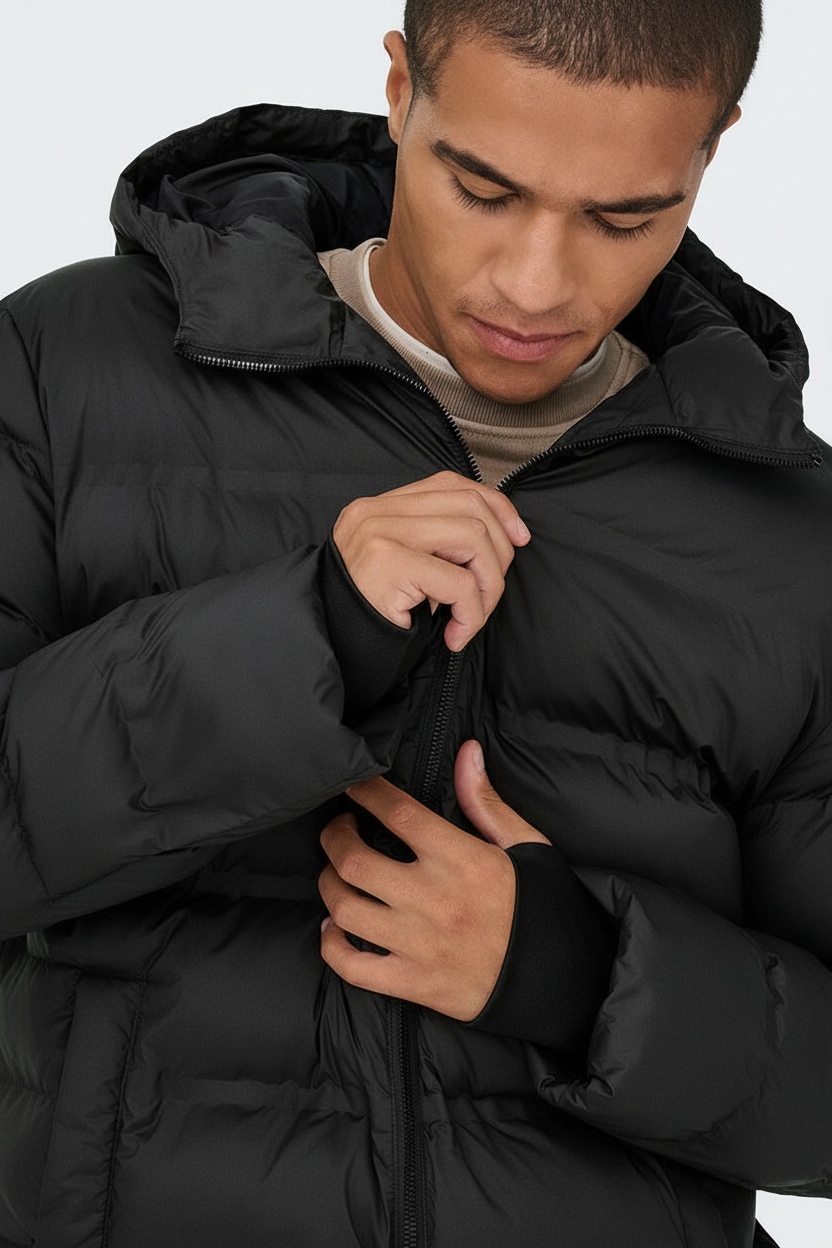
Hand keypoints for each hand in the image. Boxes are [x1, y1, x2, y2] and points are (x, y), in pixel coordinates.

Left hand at [319, 740, 549, 1020]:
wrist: (561, 980)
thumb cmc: (540, 908)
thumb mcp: (526, 846)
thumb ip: (486, 801)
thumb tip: (467, 752)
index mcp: (461, 860)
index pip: (397, 813)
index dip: (366, 792)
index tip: (353, 784)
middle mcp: (433, 900)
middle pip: (354, 861)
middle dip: (334, 836)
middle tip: (339, 828)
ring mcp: (418, 945)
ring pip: (345, 909)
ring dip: (329, 885)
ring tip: (336, 873)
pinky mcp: (413, 984)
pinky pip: (351, 967)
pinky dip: (332, 945)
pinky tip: (335, 928)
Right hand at [333, 470, 530, 652]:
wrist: (330, 649)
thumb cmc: (370, 616)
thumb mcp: (404, 568)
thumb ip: (436, 543)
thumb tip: (504, 537)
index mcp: (379, 506)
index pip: (451, 484)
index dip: (496, 506)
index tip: (518, 537)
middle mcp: (376, 511)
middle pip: (470, 505)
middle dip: (498, 553)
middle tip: (487, 595)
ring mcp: (380, 533)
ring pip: (473, 537)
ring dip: (488, 586)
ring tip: (470, 617)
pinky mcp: (389, 563)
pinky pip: (459, 582)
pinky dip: (472, 613)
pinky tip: (456, 635)